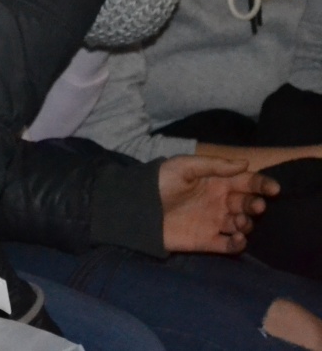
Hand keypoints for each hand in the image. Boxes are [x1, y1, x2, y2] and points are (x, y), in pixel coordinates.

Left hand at [159, 154, 277, 253]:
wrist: (137, 207)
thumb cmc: (159, 182)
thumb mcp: (183, 166)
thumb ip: (213, 165)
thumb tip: (245, 164)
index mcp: (217, 182)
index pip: (246, 183)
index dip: (262, 184)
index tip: (273, 188)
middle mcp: (220, 202)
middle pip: (248, 204)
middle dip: (256, 204)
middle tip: (256, 205)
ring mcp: (215, 222)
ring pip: (243, 224)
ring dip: (247, 223)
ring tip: (239, 221)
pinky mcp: (207, 241)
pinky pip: (230, 245)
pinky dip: (238, 244)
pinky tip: (237, 238)